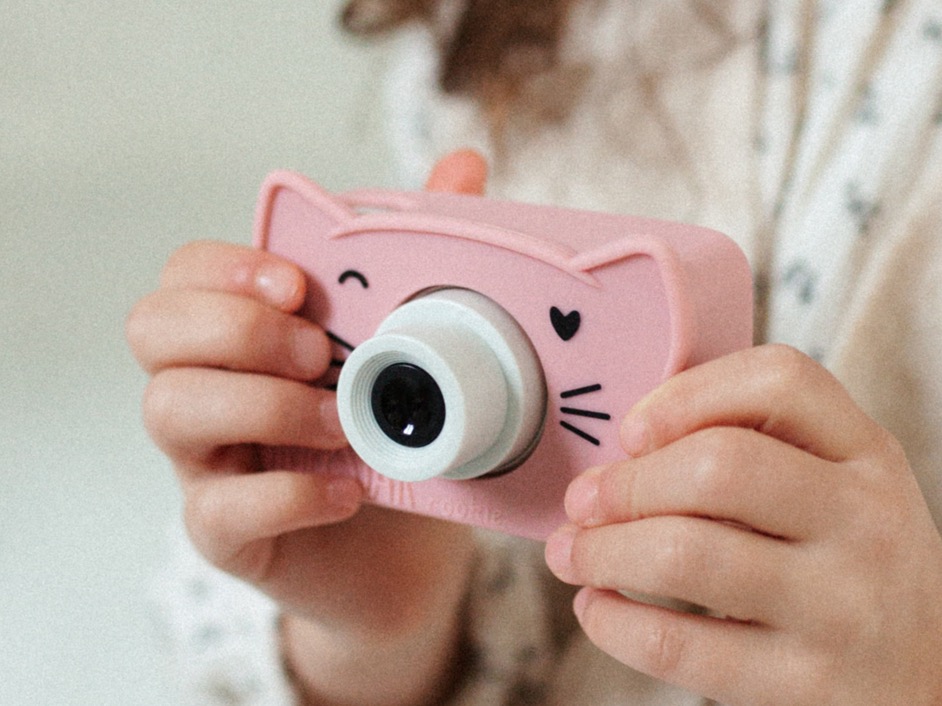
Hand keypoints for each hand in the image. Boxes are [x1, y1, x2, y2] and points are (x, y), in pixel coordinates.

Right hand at [126, 150, 487, 705]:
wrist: (408, 553)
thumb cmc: (397, 436)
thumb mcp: (415, 347)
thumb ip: (424, 257)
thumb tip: (463, 163)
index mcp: (242, 335)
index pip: (184, 273)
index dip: (225, 268)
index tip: (297, 285)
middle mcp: (208, 390)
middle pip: (151, 329)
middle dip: (233, 328)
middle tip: (318, 351)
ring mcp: (207, 464)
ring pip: (168, 411)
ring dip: (262, 404)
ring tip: (343, 422)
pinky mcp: (225, 535)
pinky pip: (217, 512)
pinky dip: (287, 494)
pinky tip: (348, 489)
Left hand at [545, 344, 941, 704]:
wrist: (920, 680)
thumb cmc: (842, 566)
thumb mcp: (830, 490)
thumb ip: (753, 451)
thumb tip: (620, 453)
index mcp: (866, 454)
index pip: (781, 380)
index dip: (686, 394)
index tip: (630, 432)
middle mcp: (865, 520)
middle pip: (718, 466)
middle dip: (625, 484)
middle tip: (582, 501)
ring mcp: (841, 606)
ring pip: (685, 553)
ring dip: (601, 550)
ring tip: (571, 554)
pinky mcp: (805, 683)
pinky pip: (677, 644)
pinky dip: (611, 622)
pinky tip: (597, 608)